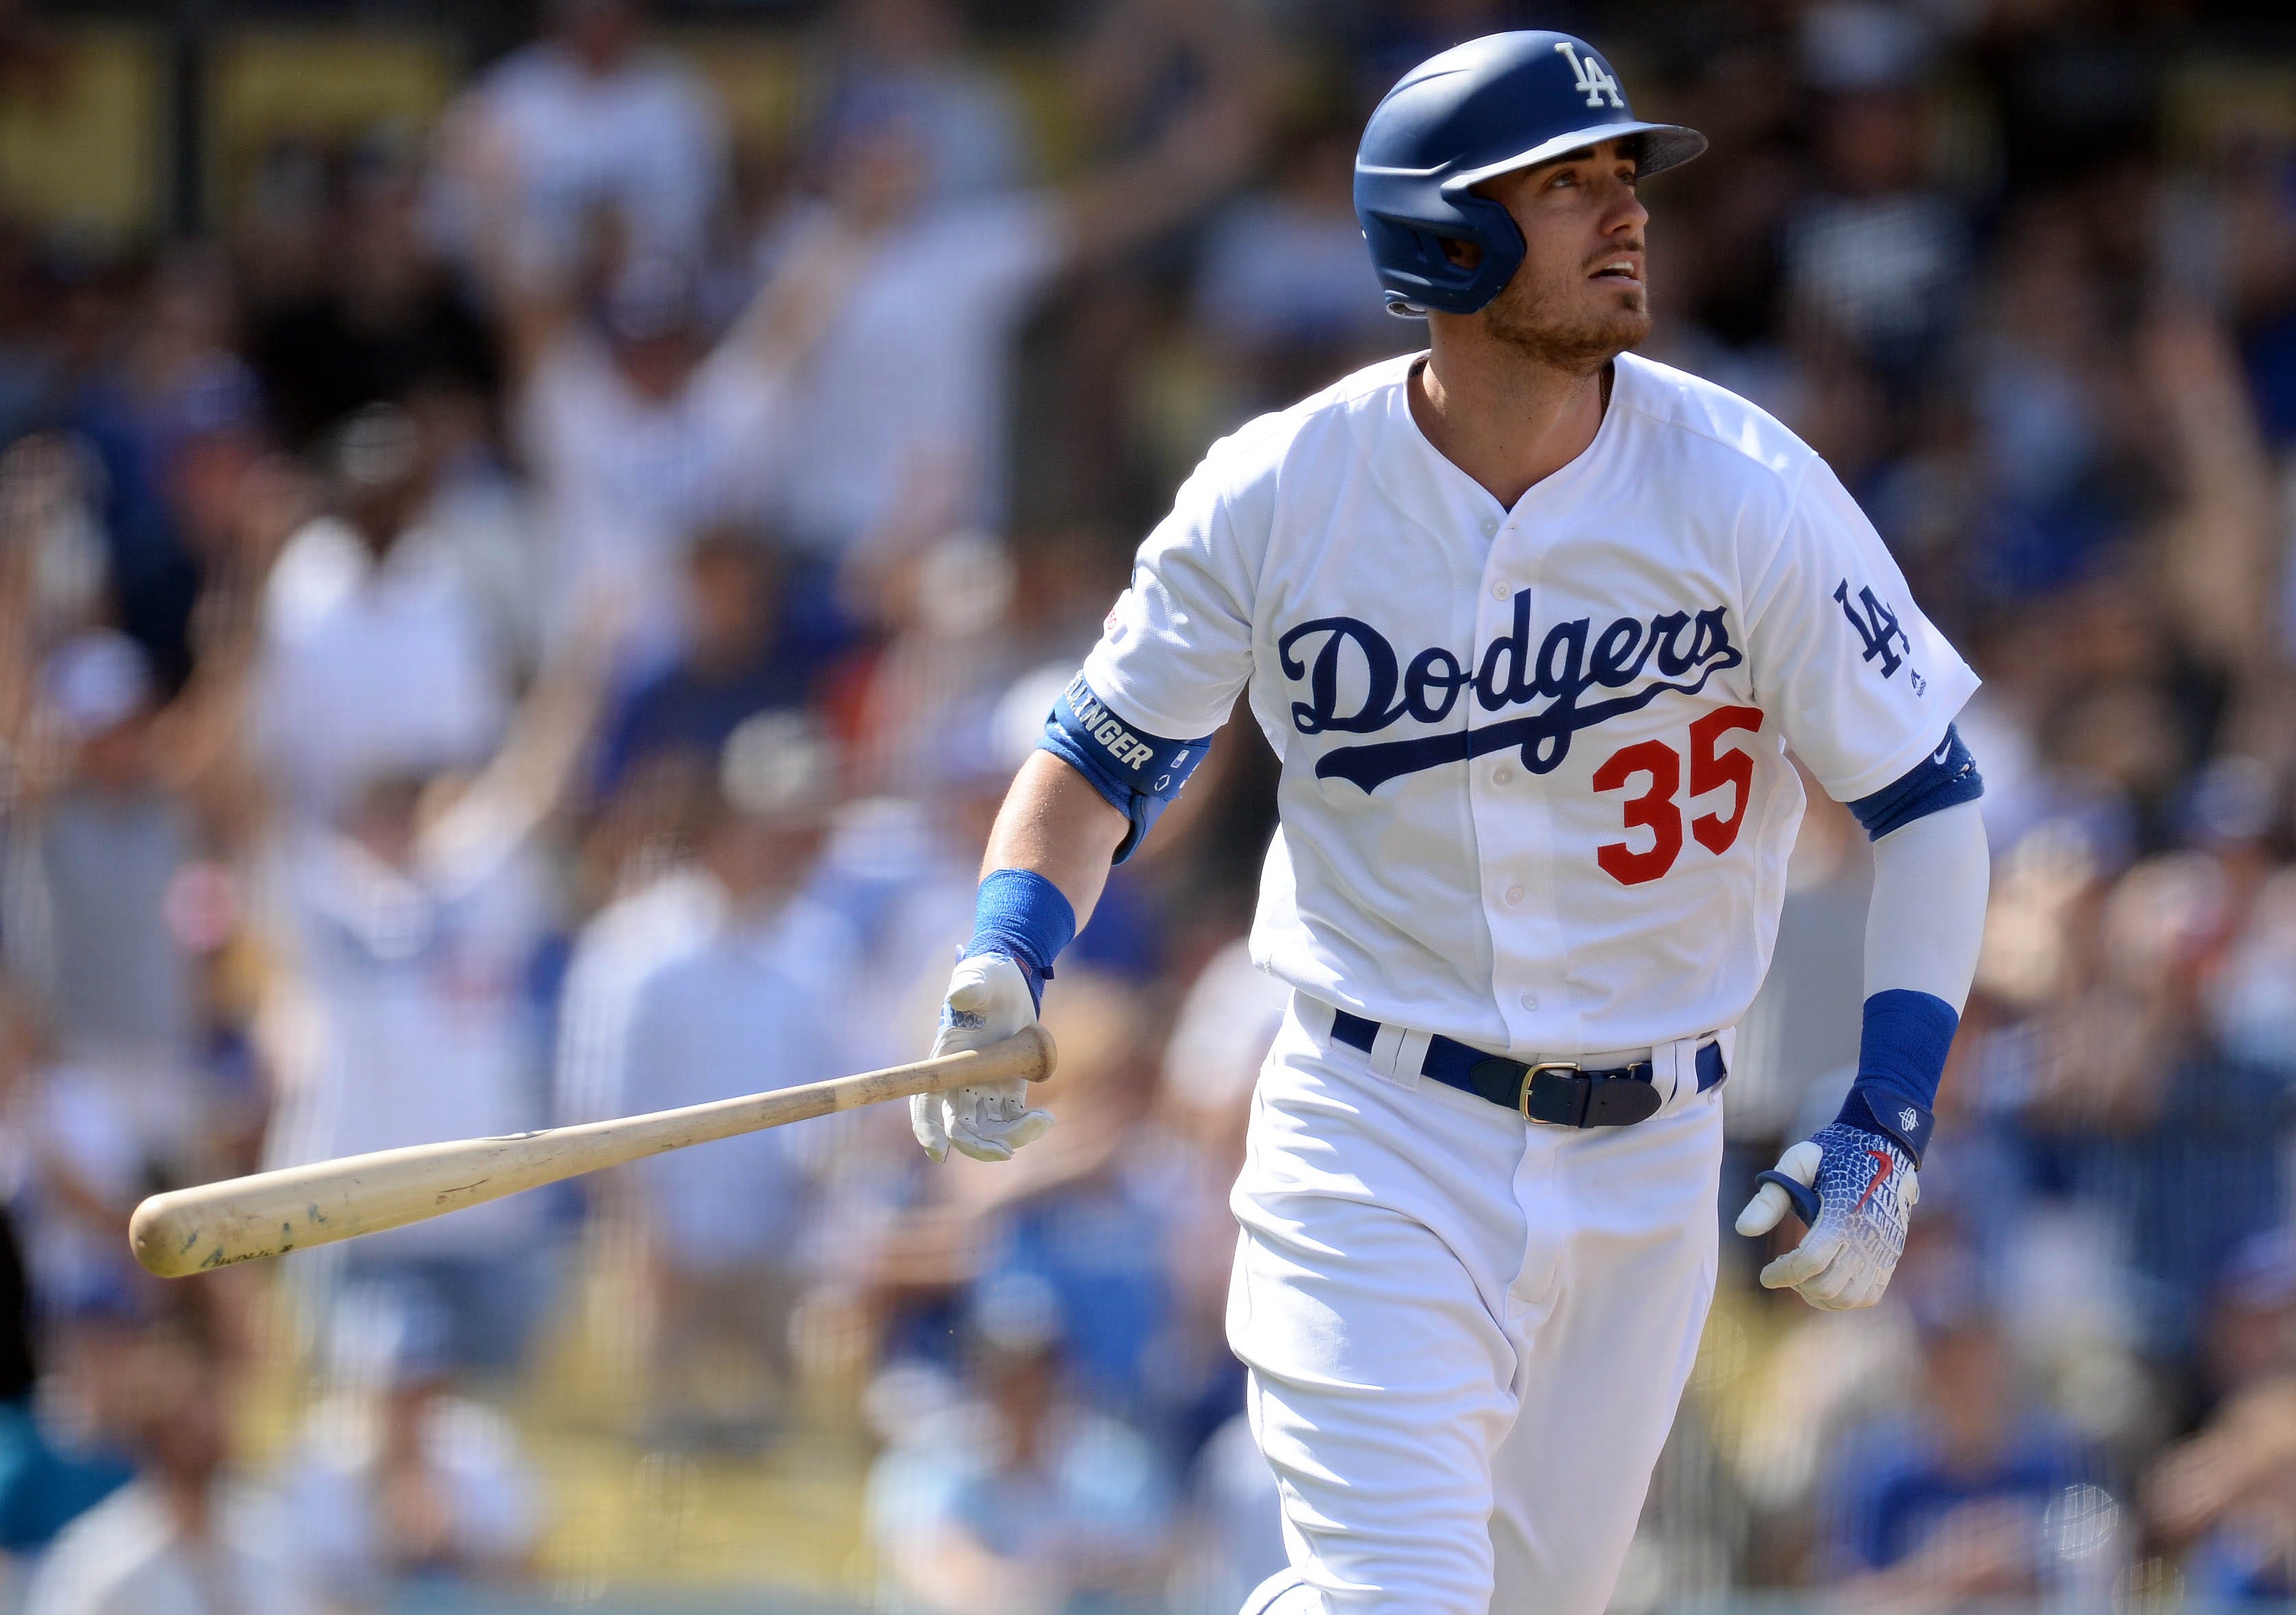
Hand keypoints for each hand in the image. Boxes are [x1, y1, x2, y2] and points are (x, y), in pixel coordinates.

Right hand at [910, 954, 1053, 1163]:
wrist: (1013, 985)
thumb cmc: (989, 980)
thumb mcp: (979, 978)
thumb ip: (970, 986)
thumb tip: (959, 996)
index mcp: (944, 1061)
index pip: (925, 1102)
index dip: (927, 1128)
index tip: (939, 1151)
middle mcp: (959, 1082)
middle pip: (958, 1128)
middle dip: (977, 1146)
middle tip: (1006, 1152)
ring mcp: (984, 1091)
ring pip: (988, 1132)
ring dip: (1009, 1139)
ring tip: (1041, 1123)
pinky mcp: (1009, 1093)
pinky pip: (1012, 1122)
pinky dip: (1027, 1128)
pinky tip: (1046, 1120)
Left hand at [1736, 1121, 1918, 1309]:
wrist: (1884, 1146)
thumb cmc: (1833, 1154)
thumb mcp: (1798, 1162)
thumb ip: (1770, 1197)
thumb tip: (1742, 1230)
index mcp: (1841, 1214)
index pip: (1809, 1262)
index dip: (1782, 1274)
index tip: (1765, 1276)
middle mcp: (1866, 1237)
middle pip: (1828, 1286)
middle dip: (1799, 1285)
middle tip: (1785, 1272)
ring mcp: (1882, 1249)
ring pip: (1850, 1298)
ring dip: (1821, 1297)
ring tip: (1803, 1281)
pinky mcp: (1891, 1254)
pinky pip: (1871, 1294)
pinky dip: (1846, 1298)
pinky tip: (1827, 1283)